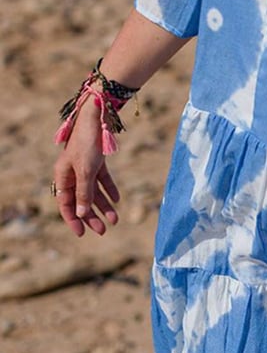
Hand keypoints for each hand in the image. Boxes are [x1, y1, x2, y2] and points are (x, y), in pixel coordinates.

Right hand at [52, 97, 119, 236]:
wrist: (97, 118)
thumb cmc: (87, 143)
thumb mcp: (86, 171)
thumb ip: (84, 193)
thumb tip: (82, 214)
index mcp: (62, 176)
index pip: (66, 204)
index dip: (73, 219)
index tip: (82, 234)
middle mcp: (71, 173)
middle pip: (81, 200)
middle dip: (92, 216)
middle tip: (103, 231)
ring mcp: (84, 167)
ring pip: (93, 192)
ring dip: (103, 206)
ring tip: (115, 220)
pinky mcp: (96, 161)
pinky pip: (102, 180)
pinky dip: (109, 190)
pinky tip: (117, 200)